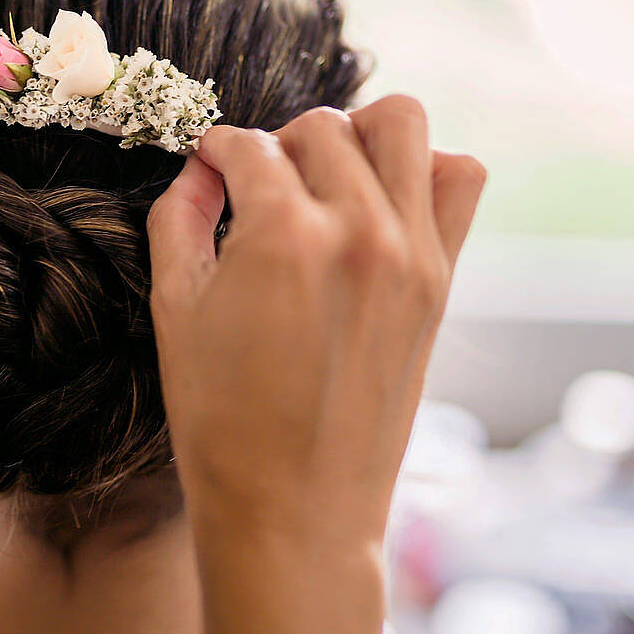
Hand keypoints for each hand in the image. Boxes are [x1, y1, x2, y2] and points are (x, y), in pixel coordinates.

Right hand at [148, 95, 485, 541]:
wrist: (292, 510)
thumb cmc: (221, 421)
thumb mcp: (174, 310)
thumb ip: (178, 217)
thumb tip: (198, 170)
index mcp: (282, 235)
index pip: (248, 147)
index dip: (215, 152)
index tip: (206, 168)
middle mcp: (358, 230)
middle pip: (320, 129)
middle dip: (276, 144)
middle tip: (253, 187)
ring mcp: (412, 254)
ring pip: (402, 123)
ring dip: (356, 132)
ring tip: (322, 176)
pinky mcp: (440, 283)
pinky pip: (460, 179)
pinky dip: (425, 168)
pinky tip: (378, 200)